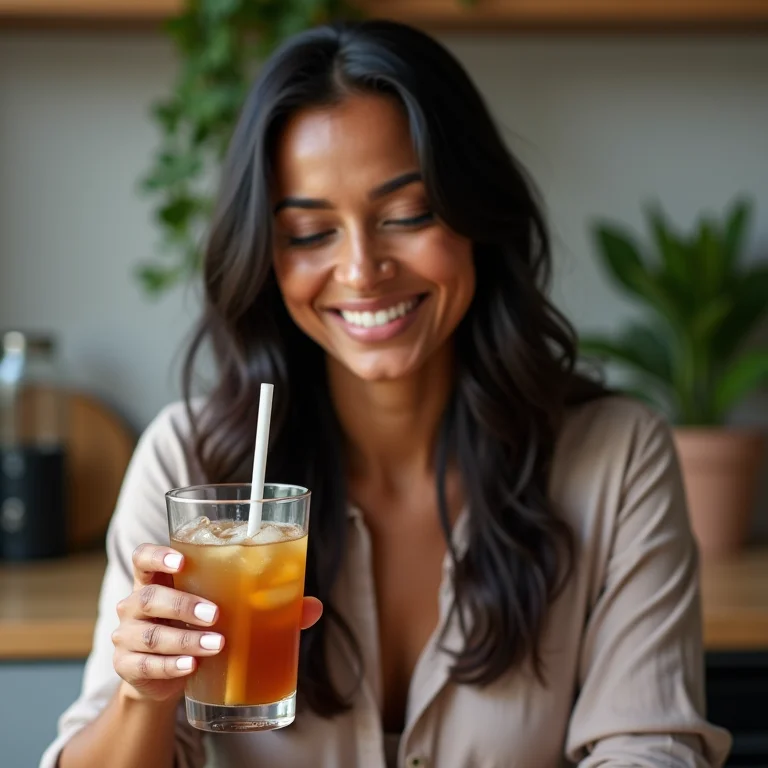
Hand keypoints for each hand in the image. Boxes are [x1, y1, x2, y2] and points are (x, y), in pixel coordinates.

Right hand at [111, 543, 322, 703]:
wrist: (165, 673)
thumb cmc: (201, 626)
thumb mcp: (226, 608)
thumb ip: (268, 602)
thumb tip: (314, 607)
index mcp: (158, 577)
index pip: (144, 556)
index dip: (159, 556)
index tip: (183, 560)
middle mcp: (137, 603)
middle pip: (149, 596)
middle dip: (184, 605)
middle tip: (217, 615)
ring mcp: (128, 636)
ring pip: (149, 634)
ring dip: (184, 639)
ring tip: (216, 645)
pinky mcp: (128, 668)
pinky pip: (145, 666)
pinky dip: (170, 667)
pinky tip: (192, 668)